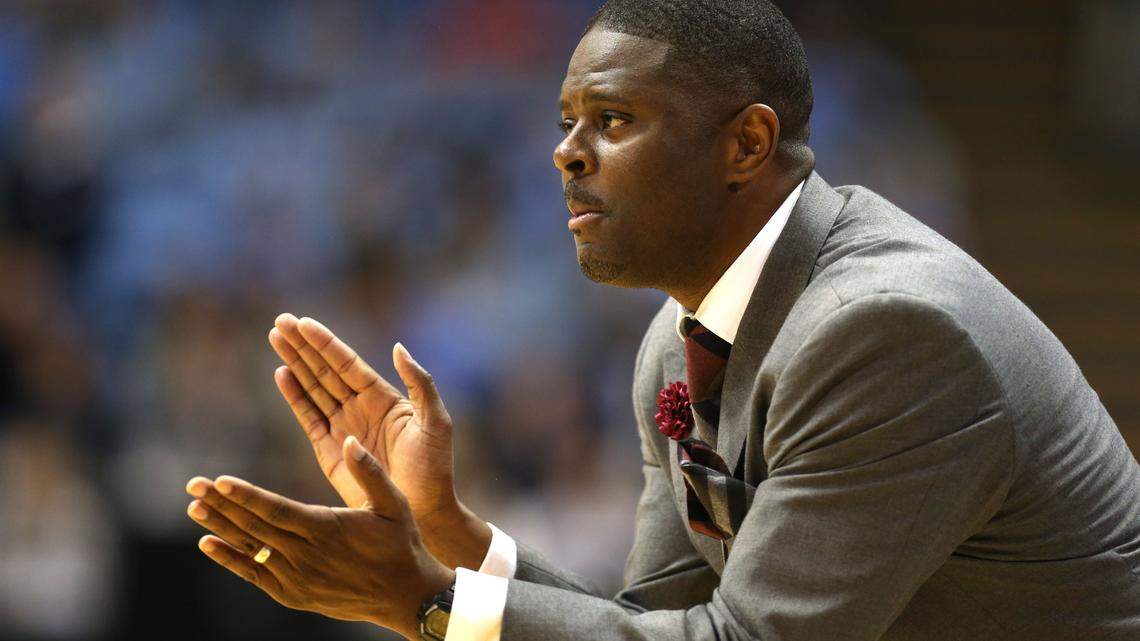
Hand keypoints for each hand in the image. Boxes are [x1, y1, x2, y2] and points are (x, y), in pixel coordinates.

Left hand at [185, 436, 453, 639]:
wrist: (405, 596)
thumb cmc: (402, 544)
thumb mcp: (395, 503)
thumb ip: (370, 472)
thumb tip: (350, 440)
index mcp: (327, 529)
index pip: (276, 510)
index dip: (246, 496)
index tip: (219, 481)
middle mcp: (306, 555)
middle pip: (254, 526)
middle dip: (221, 504)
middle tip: (192, 484)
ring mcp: (297, 578)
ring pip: (251, 548)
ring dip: (220, 527)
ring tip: (193, 507)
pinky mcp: (293, 594)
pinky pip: (254, 574)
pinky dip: (230, 559)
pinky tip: (208, 543)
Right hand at [268, 313, 489, 568]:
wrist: (423, 510)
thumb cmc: (434, 468)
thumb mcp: (435, 422)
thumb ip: (420, 384)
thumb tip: (398, 348)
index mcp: (383, 398)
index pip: (347, 363)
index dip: (325, 343)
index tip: (303, 322)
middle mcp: (360, 408)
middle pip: (325, 370)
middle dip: (303, 346)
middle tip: (280, 322)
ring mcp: (343, 427)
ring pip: (313, 388)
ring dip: (294, 363)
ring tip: (275, 338)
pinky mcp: (329, 451)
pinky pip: (308, 417)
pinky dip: (294, 396)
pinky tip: (282, 374)